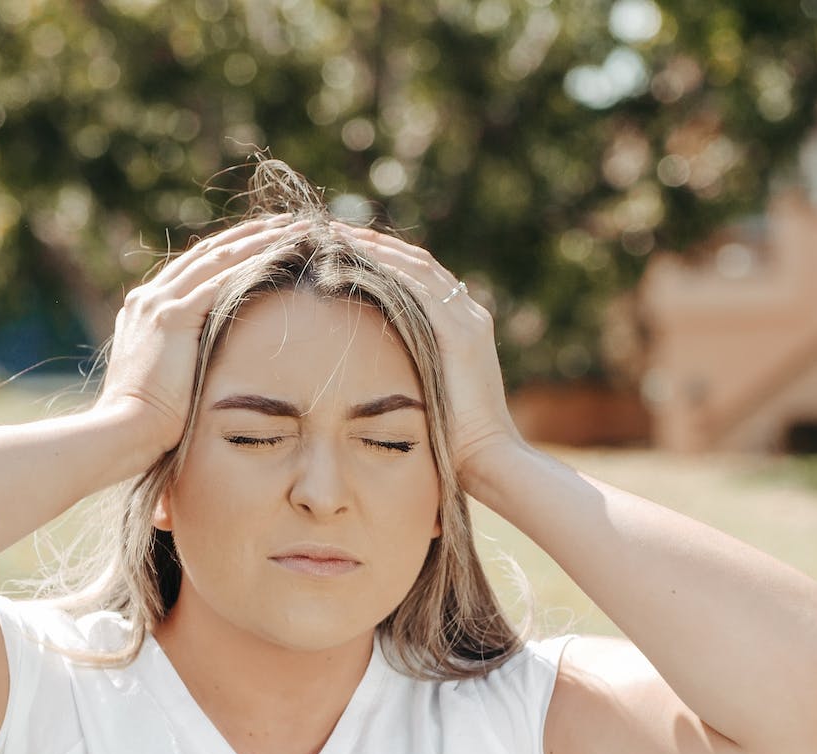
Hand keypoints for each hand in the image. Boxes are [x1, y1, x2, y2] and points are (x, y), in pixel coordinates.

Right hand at [95, 215, 305, 452]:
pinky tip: (279, 255)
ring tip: (291, 230)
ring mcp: (158, 304)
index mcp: (144, 309)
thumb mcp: (163, 380)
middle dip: (247, 235)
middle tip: (283, 223)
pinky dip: (251, 263)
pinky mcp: (172, 317)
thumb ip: (181, 359)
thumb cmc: (146, 422)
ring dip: (257, 241)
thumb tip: (208, 365)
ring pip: (216, 259)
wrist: (124, 431)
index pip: (192, 269)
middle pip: (206, 253)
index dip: (228, 252)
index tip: (260, 243)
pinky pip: (219, 280)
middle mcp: (149, 298)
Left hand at [337, 225, 525, 479]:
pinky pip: (419, 290)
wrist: (487, 459)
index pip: (420, 275)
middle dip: (373, 243)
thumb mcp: (427, 393)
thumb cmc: (452, 440)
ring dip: (374, 249)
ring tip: (333, 237)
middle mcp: (469, 315)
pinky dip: (387, 271)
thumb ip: (410, 369)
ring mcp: (468, 321)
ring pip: (416, 267)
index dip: (382, 256)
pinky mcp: (461, 335)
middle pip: (417, 262)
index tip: (343, 246)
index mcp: (463, 325)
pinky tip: (354, 262)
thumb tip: (374, 369)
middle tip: (330, 230)